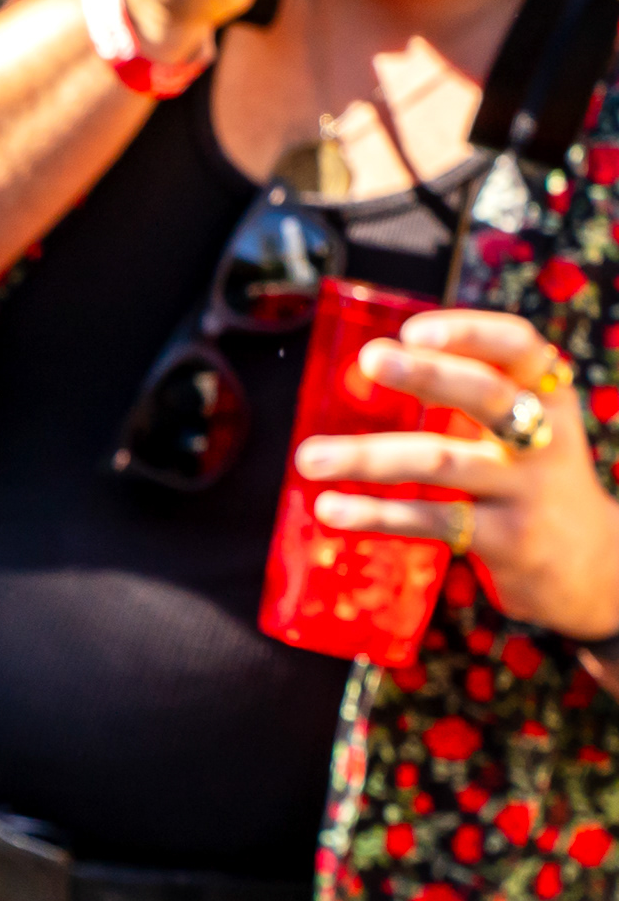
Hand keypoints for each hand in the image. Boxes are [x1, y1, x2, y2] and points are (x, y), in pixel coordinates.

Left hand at [298, 310, 618, 641]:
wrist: (595, 569)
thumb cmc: (535, 479)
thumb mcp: (529, 426)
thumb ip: (476, 389)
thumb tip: (383, 354)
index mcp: (549, 397)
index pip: (520, 348)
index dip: (470, 333)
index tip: (412, 330)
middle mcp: (544, 438)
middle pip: (486, 395)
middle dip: (428, 374)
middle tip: (369, 358)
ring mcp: (527, 490)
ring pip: (442, 463)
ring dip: (368, 456)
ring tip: (309, 457)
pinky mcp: (508, 540)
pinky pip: (432, 521)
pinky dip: (376, 514)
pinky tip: (329, 508)